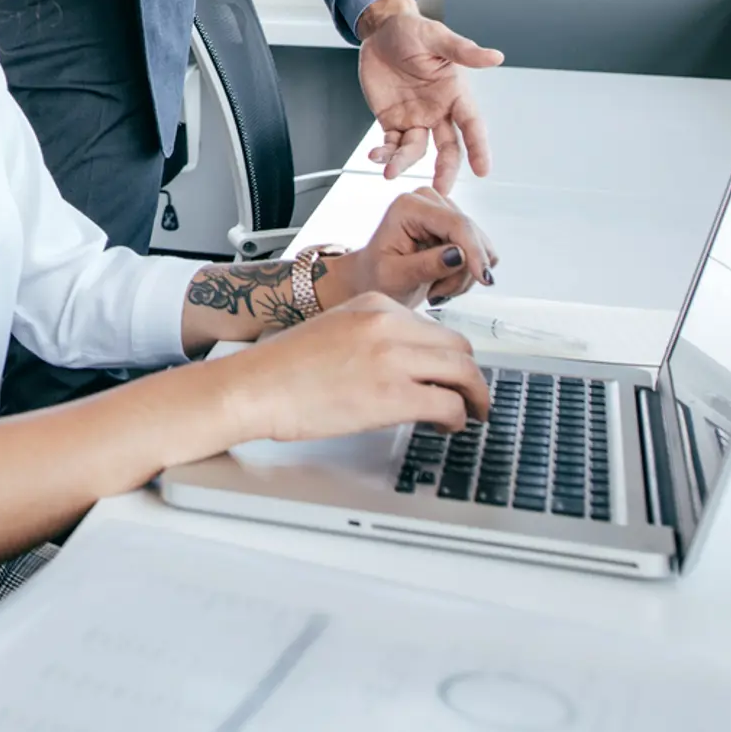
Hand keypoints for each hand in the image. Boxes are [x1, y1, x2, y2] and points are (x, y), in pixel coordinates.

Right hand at [222, 293, 489, 442]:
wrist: (256, 387)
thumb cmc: (284, 368)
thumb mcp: (335, 331)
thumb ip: (373, 337)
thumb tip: (403, 363)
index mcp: (373, 305)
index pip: (435, 326)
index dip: (448, 356)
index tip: (450, 373)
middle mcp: (388, 324)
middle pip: (459, 347)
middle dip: (470, 375)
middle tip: (470, 397)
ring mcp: (393, 358)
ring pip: (465, 374)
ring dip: (474, 398)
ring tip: (468, 415)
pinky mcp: (394, 396)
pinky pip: (449, 406)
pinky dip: (457, 420)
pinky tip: (444, 427)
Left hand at [324, 189, 497, 310]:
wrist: (374, 278)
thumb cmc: (376, 275)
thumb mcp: (394, 276)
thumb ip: (425, 266)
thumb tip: (458, 255)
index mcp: (409, 206)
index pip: (456, 223)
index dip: (474, 251)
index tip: (482, 278)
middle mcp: (428, 201)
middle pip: (470, 236)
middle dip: (462, 272)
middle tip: (437, 292)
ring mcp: (444, 212)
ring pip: (479, 246)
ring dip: (463, 276)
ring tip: (436, 287)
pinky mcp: (456, 227)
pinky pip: (479, 253)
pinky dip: (466, 274)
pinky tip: (444, 280)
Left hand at [357, 0, 503, 190]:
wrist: (380, 32)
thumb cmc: (413, 32)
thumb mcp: (437, 38)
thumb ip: (463, 51)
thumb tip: (496, 56)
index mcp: (455, 94)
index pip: (471, 125)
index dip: (478, 147)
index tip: (483, 170)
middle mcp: (438, 112)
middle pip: (447, 147)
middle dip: (445, 169)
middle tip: (442, 188)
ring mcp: (415, 118)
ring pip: (416, 150)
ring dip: (404, 162)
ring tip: (390, 171)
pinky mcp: (392, 120)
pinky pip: (391, 143)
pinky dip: (384, 153)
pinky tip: (375, 156)